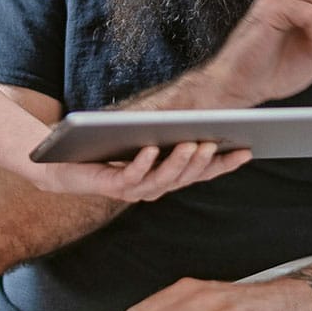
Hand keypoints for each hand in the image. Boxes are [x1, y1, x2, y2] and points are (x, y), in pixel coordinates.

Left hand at [36, 141, 251, 201]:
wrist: (64, 161)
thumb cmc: (106, 148)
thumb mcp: (144, 138)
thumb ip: (168, 135)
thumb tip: (201, 120)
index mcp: (164, 178)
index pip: (201, 173)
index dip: (224, 165)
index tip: (247, 150)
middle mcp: (153, 188)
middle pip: (185, 177)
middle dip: (203, 160)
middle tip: (217, 143)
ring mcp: (133, 190)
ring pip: (162, 179)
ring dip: (178, 162)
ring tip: (191, 144)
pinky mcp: (111, 186)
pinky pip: (130, 176)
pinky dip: (142, 163)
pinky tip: (150, 148)